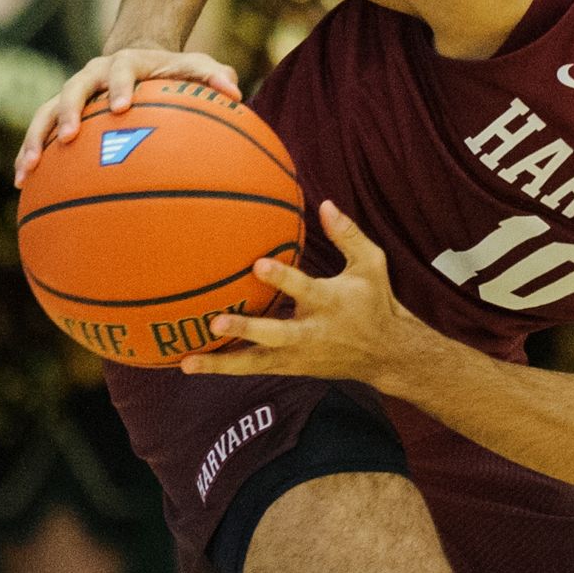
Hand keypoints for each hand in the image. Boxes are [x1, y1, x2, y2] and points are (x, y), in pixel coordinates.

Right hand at [13, 46, 241, 184]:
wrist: (136, 57)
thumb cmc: (172, 70)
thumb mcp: (195, 66)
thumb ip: (214, 75)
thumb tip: (237, 92)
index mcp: (125, 62)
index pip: (121, 71)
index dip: (120, 87)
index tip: (121, 107)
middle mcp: (92, 75)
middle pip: (73, 89)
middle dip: (68, 112)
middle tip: (68, 137)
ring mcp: (72, 93)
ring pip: (44, 112)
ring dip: (35, 139)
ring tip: (28, 170)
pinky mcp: (58, 113)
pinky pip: (38, 133)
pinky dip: (29, 154)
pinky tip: (21, 183)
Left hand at [185, 201, 431, 386]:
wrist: (386, 353)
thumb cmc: (375, 300)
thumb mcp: (371, 263)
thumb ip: (347, 235)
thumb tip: (325, 203)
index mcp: (331, 302)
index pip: (305, 289)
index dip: (282, 278)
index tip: (258, 264)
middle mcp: (312, 332)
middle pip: (276, 334)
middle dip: (247, 329)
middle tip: (216, 320)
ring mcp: (299, 355)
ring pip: (258, 362)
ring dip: (223, 364)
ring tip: (187, 363)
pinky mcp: (291, 367)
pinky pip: (255, 369)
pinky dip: (226, 368)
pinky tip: (193, 365)